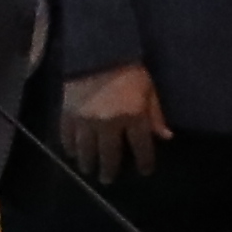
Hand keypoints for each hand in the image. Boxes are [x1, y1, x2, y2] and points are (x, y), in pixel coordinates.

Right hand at [64, 63, 163, 180]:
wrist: (97, 51)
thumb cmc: (129, 70)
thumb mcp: (149, 90)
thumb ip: (155, 115)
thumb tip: (165, 137)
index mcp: (133, 117)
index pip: (141, 148)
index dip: (144, 163)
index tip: (144, 171)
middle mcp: (108, 124)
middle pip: (109, 155)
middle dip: (109, 170)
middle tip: (107, 179)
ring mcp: (85, 121)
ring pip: (85, 150)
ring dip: (87, 162)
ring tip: (87, 169)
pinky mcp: (67, 114)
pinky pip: (66, 136)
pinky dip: (69, 147)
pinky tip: (71, 153)